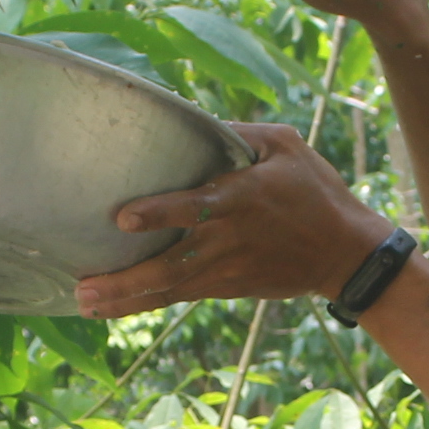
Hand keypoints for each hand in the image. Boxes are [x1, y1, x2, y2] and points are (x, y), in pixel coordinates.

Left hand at [72, 124, 396, 317]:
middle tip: (83, 287)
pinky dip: (146, 302)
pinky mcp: (226, 288)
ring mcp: (225, 270)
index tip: (123, 218)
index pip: (194, 208)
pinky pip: (179, 296)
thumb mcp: (286, 146)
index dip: (159, 213)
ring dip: (127, 299)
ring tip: (85, 304)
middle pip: (170, 266)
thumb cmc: (315, 191)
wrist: (344, 253)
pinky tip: (115, 306)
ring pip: (169, 289)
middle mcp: (227, 240)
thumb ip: (239, 135)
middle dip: (126, 280)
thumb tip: (193, 121)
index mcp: (241, 200)